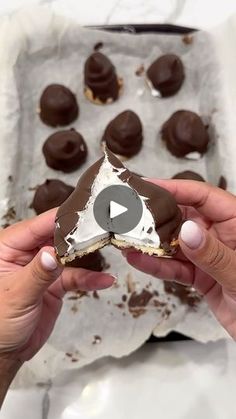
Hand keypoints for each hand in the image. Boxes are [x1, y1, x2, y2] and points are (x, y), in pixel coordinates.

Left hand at [0, 209, 113, 361]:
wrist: (6, 352)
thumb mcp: (17, 295)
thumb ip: (38, 273)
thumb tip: (52, 253)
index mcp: (7, 247)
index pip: (36, 226)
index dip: (59, 219)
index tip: (81, 211)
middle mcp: (25, 253)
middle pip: (55, 235)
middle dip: (77, 233)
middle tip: (100, 227)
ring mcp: (42, 267)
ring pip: (68, 253)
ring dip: (87, 253)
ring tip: (107, 246)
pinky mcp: (55, 282)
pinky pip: (75, 276)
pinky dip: (90, 278)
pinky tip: (104, 280)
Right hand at [124, 180, 235, 339]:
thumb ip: (214, 254)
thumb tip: (186, 232)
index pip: (204, 197)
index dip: (176, 189)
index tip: (149, 187)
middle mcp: (221, 235)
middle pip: (184, 217)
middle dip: (155, 216)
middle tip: (128, 213)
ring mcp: (209, 256)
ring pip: (175, 244)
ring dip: (151, 243)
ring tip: (126, 239)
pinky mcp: (202, 277)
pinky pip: (176, 268)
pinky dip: (157, 265)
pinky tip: (138, 260)